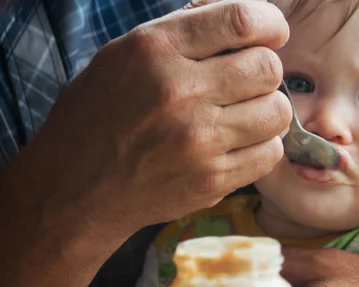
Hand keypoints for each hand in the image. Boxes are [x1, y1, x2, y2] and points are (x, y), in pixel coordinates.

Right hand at [13, 0, 291, 238]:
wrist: (77, 188)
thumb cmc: (99, 115)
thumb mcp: (124, 56)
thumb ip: (183, 36)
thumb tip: (244, 25)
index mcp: (156, 51)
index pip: (241, 21)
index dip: (270, 24)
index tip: (273, 33)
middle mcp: (180, 92)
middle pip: (268, 68)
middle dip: (265, 70)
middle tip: (249, 82)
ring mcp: (199, 141)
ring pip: (277, 112)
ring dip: (267, 109)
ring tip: (245, 115)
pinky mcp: (212, 179)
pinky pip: (270, 153)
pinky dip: (262, 145)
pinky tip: (240, 143)